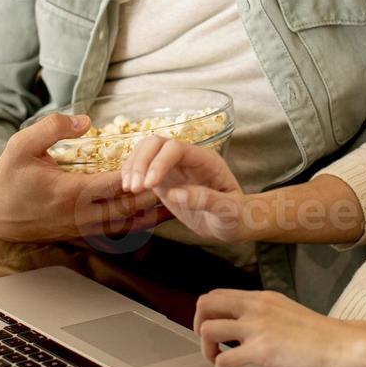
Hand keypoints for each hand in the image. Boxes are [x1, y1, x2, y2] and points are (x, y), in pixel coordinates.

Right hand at [0, 113, 170, 242]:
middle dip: (158, 195)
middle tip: (186, 182)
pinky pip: (117, 230)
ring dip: (153, 213)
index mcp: (72, 192)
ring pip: (127, 224)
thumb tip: (86, 120)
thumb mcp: (22, 145)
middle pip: (131, 207)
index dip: (143, 174)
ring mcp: (83, 227)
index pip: (117, 184)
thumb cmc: (8, 178)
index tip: (164, 160)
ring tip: (181, 201)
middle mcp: (82, 214)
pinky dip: (138, 223)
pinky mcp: (82, 233)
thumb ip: (53, 128)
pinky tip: (153, 215)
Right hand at [121, 136, 254, 243]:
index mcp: (205, 160)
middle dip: (141, 162)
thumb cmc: (236, 216)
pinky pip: (142, 167)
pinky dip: (131, 174)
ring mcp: (173, 166)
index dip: (159, 162)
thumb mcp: (229, 211)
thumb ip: (207, 200)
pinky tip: (129, 190)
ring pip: (145, 151)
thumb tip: (175, 194)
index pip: (176, 149)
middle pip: (156, 143)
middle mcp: (187, 158)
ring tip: (130, 190)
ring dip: (133, 166)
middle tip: (134, 188)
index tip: (149, 185)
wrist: (233, 223)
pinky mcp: (163, 178)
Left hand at [193, 289, 365, 366]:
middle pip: (205, 304)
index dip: (208, 314)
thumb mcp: (288, 313)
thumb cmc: (322, 336)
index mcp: (262, 297)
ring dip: (206, 350)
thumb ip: (265, 315)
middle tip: (209, 345)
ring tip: (219, 363)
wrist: (343, 345)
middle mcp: (256, 307)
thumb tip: (247, 328)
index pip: (218, 294)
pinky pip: (223, 360)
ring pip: (208, 330)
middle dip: (198, 327)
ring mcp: (257, 327)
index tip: (213, 330)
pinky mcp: (261, 350)